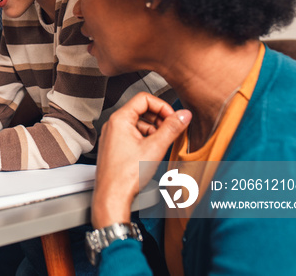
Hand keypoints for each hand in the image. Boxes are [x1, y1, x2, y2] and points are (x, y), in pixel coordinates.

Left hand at [92, 92, 190, 227]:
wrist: (112, 196)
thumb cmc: (126, 175)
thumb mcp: (155, 148)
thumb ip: (171, 128)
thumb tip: (183, 115)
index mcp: (119, 119)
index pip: (144, 99)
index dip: (162, 106)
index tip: (173, 117)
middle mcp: (113, 125)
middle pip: (141, 110)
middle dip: (159, 119)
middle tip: (171, 130)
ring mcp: (112, 136)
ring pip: (138, 124)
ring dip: (153, 130)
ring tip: (162, 143)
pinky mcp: (115, 147)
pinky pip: (132, 135)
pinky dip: (145, 139)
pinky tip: (153, 151)